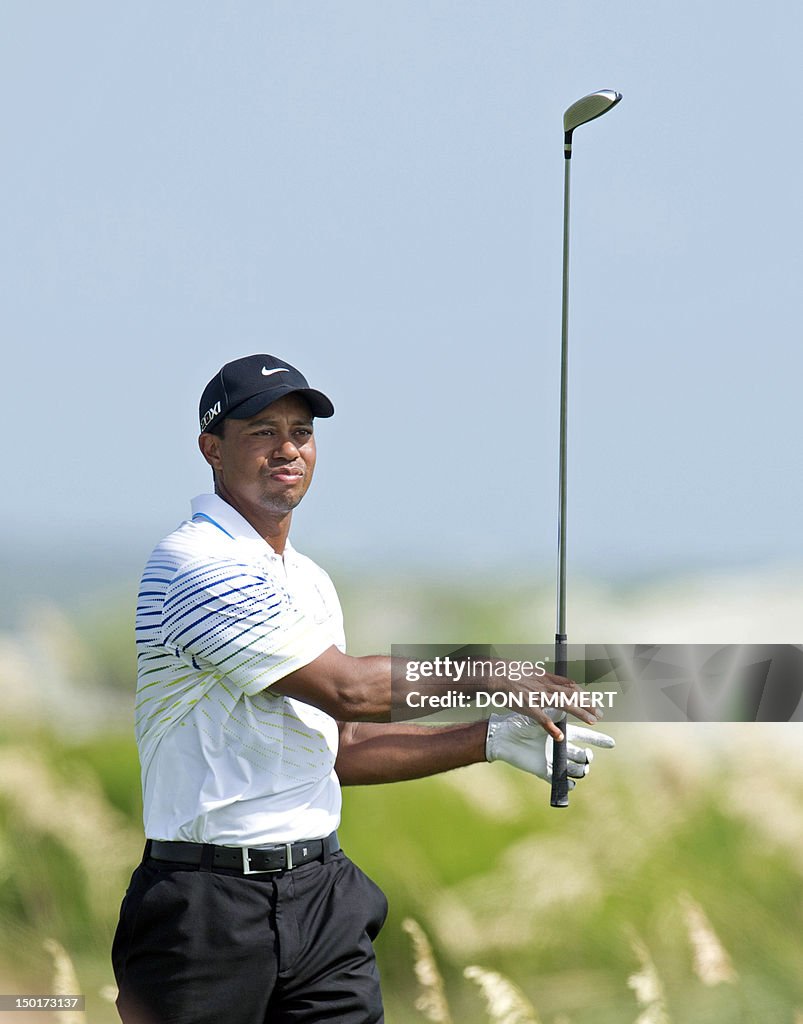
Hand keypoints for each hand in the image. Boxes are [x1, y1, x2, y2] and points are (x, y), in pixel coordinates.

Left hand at [485, 712, 614, 787]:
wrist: (503, 737)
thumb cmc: (521, 724)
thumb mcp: (541, 717)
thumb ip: (556, 713)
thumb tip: (572, 705)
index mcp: (562, 733)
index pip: (585, 736)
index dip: (598, 740)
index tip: (611, 744)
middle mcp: (560, 747)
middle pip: (583, 754)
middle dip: (588, 757)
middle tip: (586, 755)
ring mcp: (553, 759)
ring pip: (575, 769)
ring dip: (580, 770)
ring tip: (580, 767)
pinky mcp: (544, 771)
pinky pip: (560, 781)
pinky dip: (568, 784)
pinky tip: (571, 782)